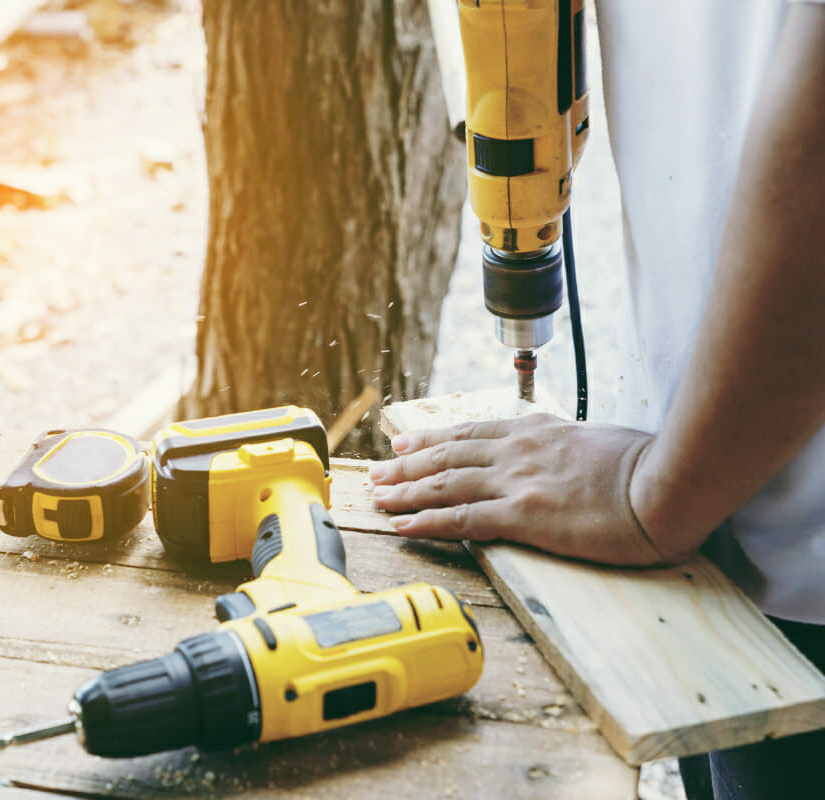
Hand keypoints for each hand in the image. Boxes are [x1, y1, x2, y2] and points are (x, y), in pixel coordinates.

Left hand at [369, 414, 675, 565]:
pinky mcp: (523, 515)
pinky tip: (402, 525)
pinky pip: (461, 519)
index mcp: (534, 430)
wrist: (667, 483)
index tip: (404, 442)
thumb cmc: (644, 465)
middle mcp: (516, 450)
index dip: (431, 439)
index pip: (469, 433)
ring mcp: (516, 481)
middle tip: (377, 471)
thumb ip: (562, 444)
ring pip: (444, 484)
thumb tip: (552, 451)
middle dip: (406, 465)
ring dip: (405, 491)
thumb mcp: (594, 439)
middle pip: (446, 455)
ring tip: (377, 497)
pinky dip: (426, 521)